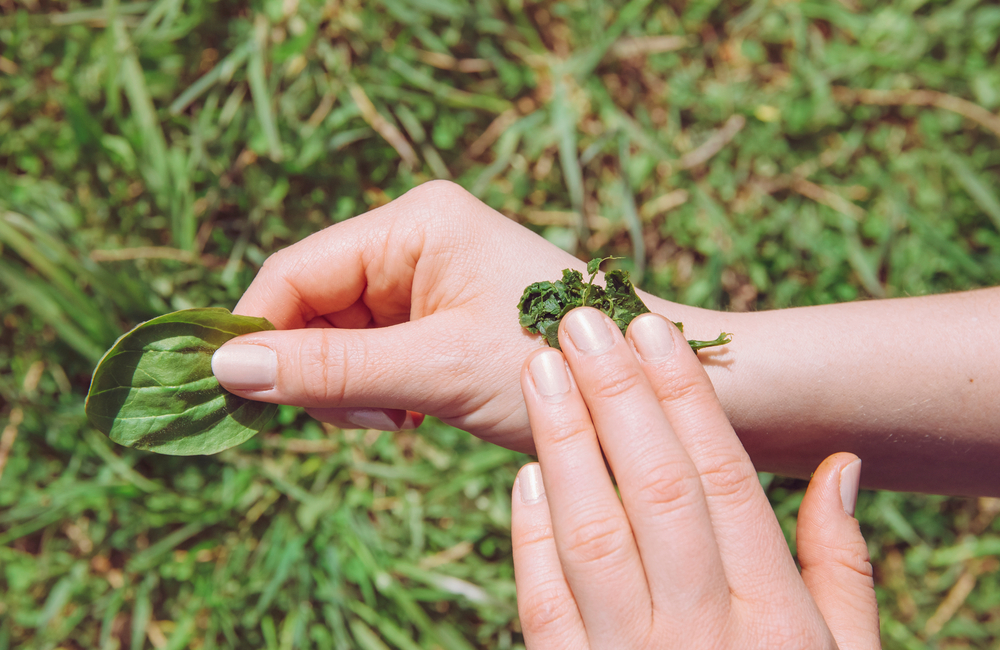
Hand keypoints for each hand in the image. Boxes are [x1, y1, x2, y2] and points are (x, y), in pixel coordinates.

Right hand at [211, 180, 589, 450]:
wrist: (634, 386)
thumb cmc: (552, 363)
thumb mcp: (437, 370)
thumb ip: (331, 370)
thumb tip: (224, 370)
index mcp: (414, 223)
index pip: (294, 272)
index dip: (257, 334)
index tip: (240, 398)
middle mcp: (414, 236)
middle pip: (311, 304)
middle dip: (320, 369)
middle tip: (371, 417)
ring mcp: (425, 273)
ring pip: (337, 334)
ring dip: (352, 386)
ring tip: (406, 414)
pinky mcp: (435, 308)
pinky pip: (371, 348)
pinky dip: (377, 387)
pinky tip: (416, 408)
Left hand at [511, 307, 879, 648]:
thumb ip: (843, 563)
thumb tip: (841, 465)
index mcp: (774, 613)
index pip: (721, 478)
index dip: (684, 399)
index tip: (653, 333)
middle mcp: (701, 631)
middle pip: (652, 489)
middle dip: (614, 397)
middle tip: (580, 322)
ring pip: (591, 535)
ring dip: (563, 445)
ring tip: (540, 370)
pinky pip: (545, 607)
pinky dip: (530, 537)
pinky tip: (524, 474)